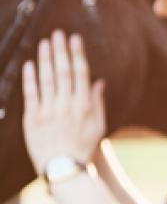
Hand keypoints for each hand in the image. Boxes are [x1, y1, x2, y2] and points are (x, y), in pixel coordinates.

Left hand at [21, 30, 105, 173]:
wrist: (64, 169)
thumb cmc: (83, 147)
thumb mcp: (98, 126)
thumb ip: (97, 102)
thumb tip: (99, 81)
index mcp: (84, 106)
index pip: (80, 73)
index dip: (77, 54)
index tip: (75, 38)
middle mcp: (67, 105)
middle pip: (63, 72)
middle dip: (60, 51)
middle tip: (58, 33)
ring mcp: (49, 111)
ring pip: (46, 80)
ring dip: (45, 59)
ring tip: (44, 43)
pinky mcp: (33, 119)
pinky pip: (31, 95)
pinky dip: (30, 79)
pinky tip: (29, 64)